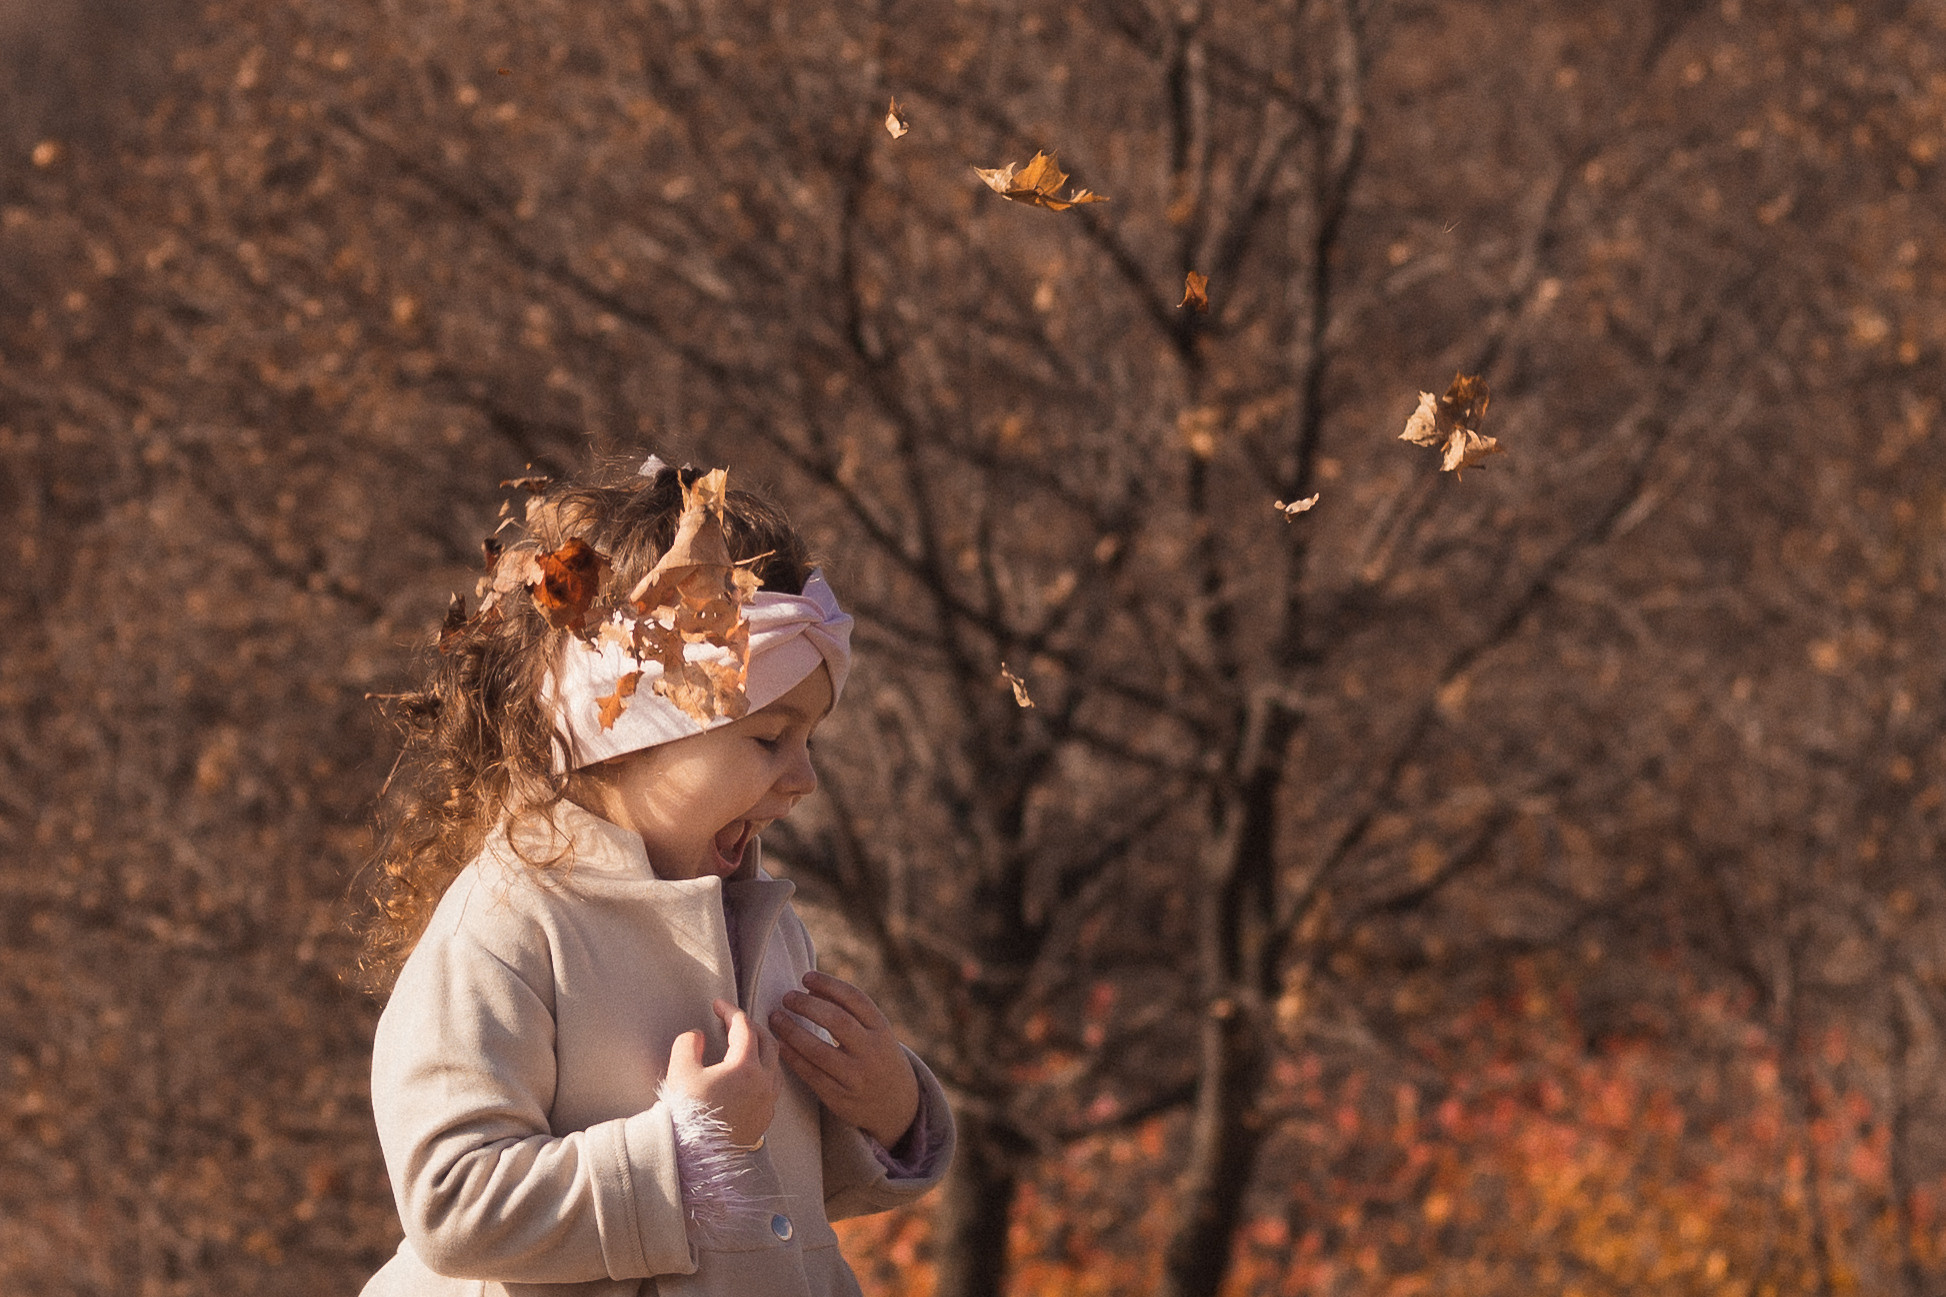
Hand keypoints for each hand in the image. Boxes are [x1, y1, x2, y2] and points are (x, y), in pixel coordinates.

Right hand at [663, 999, 780, 1147]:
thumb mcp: (680, 1069)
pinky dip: (763, 1070)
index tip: (718, 1005)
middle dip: (751, 1026)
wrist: (691, 1155)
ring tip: (744, 1042)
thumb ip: (689, 1043)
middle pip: (768, 1042)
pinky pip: (772, 1086)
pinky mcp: (765, 1119)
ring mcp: (768, 1103)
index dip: (730, 1011)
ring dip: (761, 1048)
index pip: (744, 1028)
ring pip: (774, 1065)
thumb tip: (698, 1036)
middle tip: (732, 1020)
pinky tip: (749, 1072)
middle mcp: (764, 1083)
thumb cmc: (685, 1113)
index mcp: (746, 1067)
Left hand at [770, 971, 919, 1147]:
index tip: (806, 977)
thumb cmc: (877, 1057)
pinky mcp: (839, 1098)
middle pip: (837, 1021)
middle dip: (807, 1006)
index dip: (829, 985)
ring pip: (818, 1050)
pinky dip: (792, 1057)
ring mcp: (856, 1077)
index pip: (855, 999)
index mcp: (882, 1030)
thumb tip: (809, 986)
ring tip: (776, 1018)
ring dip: (792, 1031)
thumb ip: (850, 1012)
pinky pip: (810, 1074)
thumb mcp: (876, 1033)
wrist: (896, 1105)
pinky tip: (778, 1044)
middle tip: (787, 997)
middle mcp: (872, 1052)